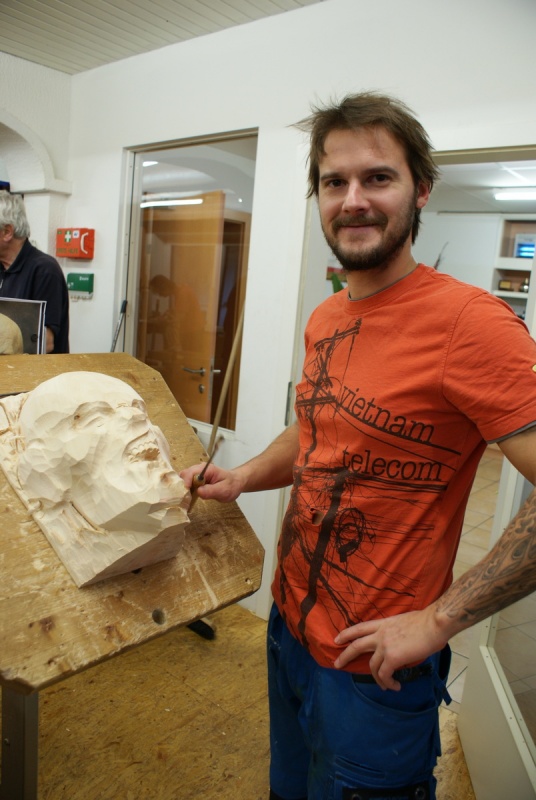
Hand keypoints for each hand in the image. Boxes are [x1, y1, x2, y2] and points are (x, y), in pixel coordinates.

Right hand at [179, 463, 245, 503]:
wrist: (235, 483)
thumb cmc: (231, 485)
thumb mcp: (224, 490)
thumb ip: (211, 490)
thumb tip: (199, 491)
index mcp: (207, 469)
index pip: (191, 472)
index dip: (186, 482)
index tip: (186, 493)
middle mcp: (200, 469)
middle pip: (184, 475)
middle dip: (182, 486)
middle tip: (186, 497)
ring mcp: (197, 473)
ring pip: (183, 479)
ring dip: (184, 489)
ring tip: (187, 499)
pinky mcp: (196, 479)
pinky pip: (187, 483)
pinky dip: (186, 490)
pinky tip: (190, 497)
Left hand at [333, 607, 449, 690]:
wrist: (435, 623)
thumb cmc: (426, 621)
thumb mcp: (403, 622)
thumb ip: (395, 632)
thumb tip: (398, 644)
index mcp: (383, 623)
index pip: (360, 628)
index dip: (347, 633)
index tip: (337, 639)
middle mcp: (381, 634)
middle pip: (356, 645)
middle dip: (345, 655)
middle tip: (337, 664)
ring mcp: (385, 646)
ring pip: (372, 666)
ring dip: (376, 678)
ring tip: (384, 686)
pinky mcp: (393, 657)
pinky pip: (385, 674)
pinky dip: (388, 682)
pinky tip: (395, 686)